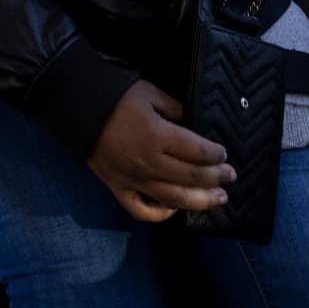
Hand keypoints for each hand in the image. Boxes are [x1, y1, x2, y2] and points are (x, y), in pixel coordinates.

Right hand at [86, 80, 233, 222]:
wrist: (78, 108)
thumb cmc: (116, 97)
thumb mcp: (150, 93)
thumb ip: (176, 108)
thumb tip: (193, 125)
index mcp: (158, 135)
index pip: (197, 151)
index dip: (215, 154)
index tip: (224, 154)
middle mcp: (149, 162)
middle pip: (191, 177)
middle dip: (215, 178)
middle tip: (230, 177)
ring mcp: (133, 179)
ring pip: (174, 198)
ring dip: (200, 201)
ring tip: (218, 199)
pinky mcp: (118, 188)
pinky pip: (141, 210)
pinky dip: (160, 215)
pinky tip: (174, 210)